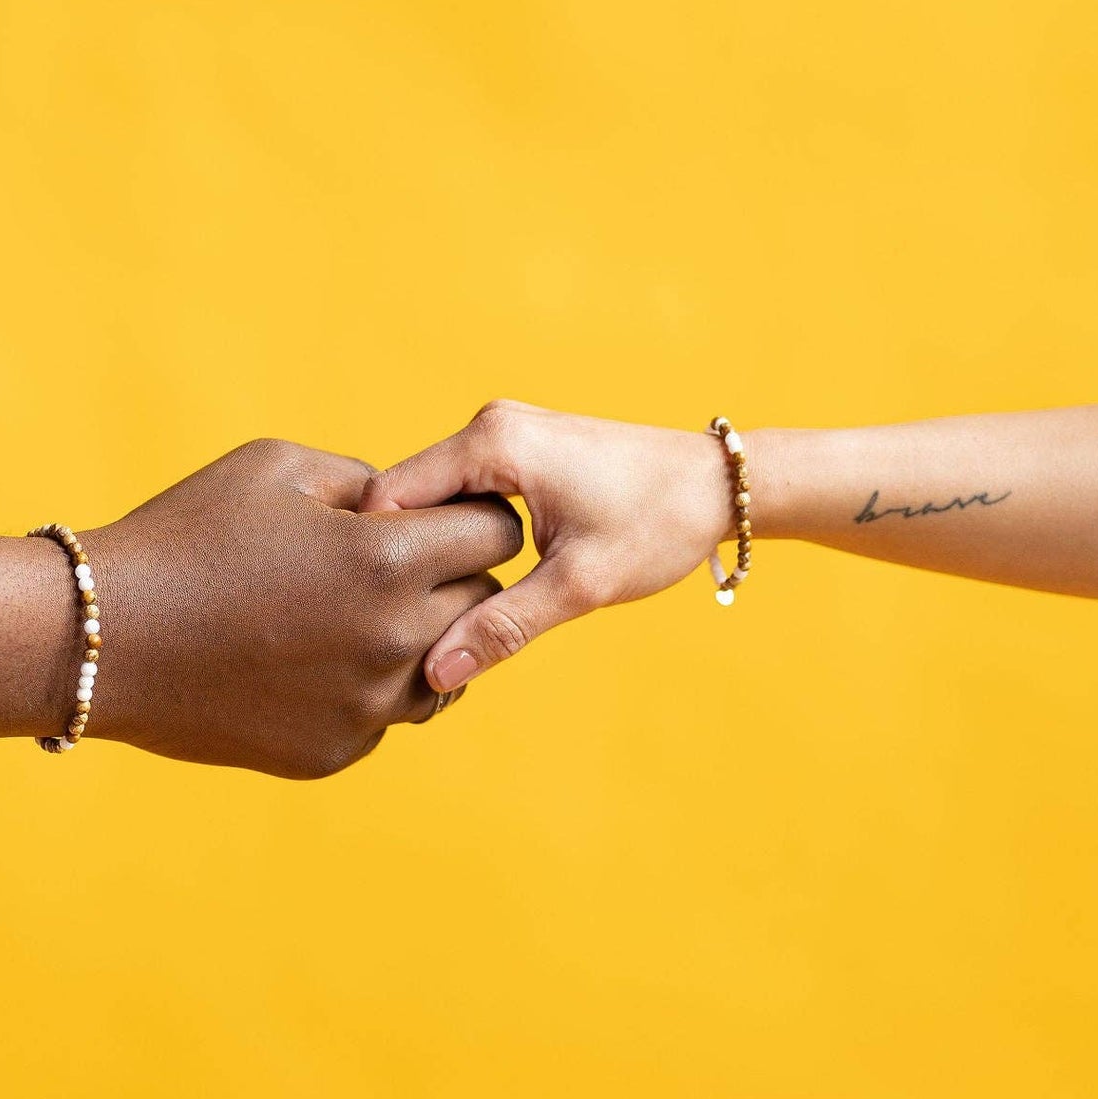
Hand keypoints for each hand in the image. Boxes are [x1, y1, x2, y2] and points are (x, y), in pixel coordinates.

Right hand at [81, 438, 521, 778]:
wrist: (104, 636)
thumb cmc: (187, 535)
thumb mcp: (280, 469)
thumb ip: (368, 480)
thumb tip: (414, 506)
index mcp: (388, 558)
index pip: (496, 534)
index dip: (474, 516)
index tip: (445, 517)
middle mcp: (393, 639)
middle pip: (481, 602)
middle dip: (451, 576)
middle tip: (394, 564)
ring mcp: (366, 707)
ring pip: (447, 671)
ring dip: (421, 639)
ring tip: (359, 613)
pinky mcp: (334, 752)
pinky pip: (385, 716)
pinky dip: (364, 688)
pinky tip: (309, 661)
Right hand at [361, 400, 733, 691]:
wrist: (720, 487)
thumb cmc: (660, 523)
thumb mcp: (579, 585)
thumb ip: (502, 627)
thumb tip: (437, 673)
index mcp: (491, 442)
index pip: (389, 498)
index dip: (377, 557)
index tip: (377, 612)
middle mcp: (487, 425)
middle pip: (403, 498)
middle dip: (400, 557)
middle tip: (401, 622)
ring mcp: (501, 433)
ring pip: (430, 500)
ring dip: (427, 551)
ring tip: (431, 609)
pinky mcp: (516, 449)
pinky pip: (460, 494)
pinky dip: (455, 537)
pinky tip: (466, 582)